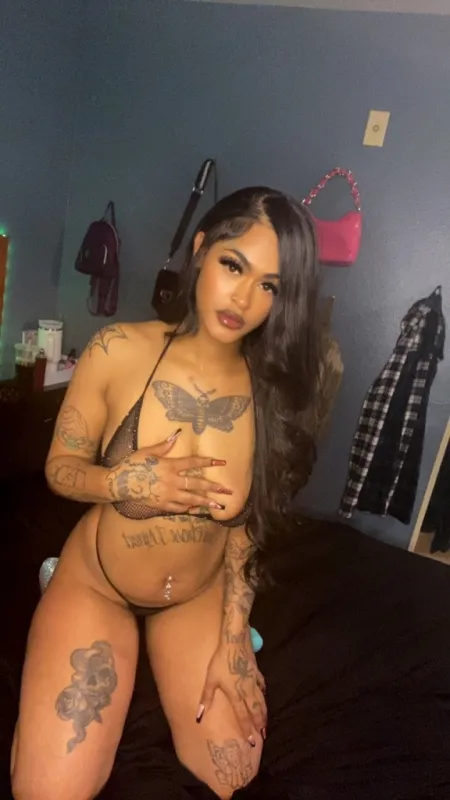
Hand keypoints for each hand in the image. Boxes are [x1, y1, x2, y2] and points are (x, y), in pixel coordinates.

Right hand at [106, 430, 231, 512]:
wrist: (119, 483)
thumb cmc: (132, 464)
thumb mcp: (147, 451)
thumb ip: (163, 446)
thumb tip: (176, 435)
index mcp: (169, 465)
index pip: (193, 462)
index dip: (209, 461)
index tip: (222, 462)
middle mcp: (172, 481)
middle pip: (197, 483)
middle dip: (213, 487)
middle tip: (227, 490)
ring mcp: (167, 495)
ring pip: (191, 499)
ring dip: (205, 502)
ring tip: (218, 506)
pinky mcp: (161, 505)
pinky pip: (178, 508)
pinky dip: (188, 509)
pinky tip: (196, 509)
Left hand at [197, 634, 266, 744]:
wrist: (234, 642)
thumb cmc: (220, 661)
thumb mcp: (210, 679)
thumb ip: (206, 698)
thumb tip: (199, 716)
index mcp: (236, 695)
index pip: (243, 716)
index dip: (247, 730)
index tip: (251, 742)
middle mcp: (247, 691)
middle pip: (255, 711)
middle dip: (259, 724)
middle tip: (263, 736)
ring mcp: (254, 681)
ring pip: (261, 700)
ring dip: (263, 713)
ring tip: (266, 722)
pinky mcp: (256, 671)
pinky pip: (261, 685)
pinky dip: (263, 692)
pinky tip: (265, 694)